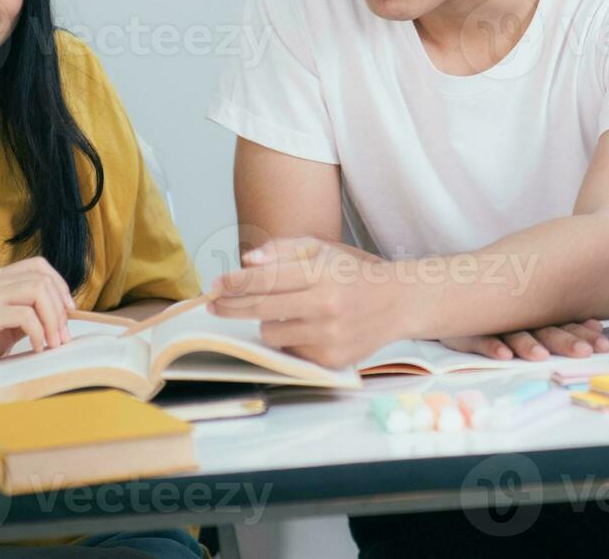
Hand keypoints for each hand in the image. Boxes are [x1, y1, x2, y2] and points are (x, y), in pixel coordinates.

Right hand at [0, 256, 75, 384]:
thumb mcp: (4, 326)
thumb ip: (26, 313)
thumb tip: (62, 315)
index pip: (38, 266)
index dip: (60, 285)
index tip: (70, 311)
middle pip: (42, 278)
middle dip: (60, 307)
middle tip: (64, 335)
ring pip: (37, 291)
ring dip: (53, 319)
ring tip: (54, 343)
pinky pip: (25, 316)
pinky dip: (38, 333)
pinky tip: (36, 349)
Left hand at [207, 236, 402, 369]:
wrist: (396, 302)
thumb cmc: (351, 273)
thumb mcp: (322, 249)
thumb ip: (282, 250)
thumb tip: (247, 261)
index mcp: (321, 274)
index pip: (266, 279)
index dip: (235, 282)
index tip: (214, 285)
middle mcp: (325, 305)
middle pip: (261, 309)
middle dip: (230, 305)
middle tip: (213, 303)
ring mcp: (329, 335)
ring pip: (271, 333)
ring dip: (267, 323)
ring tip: (282, 312)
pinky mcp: (332, 359)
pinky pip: (291, 351)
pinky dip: (290, 339)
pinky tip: (305, 328)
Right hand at [439, 319, 608, 360]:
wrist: (446, 293)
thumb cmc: (497, 309)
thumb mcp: (528, 313)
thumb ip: (559, 319)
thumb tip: (597, 327)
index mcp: (535, 313)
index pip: (564, 322)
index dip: (583, 332)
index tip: (602, 343)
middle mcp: (516, 316)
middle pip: (544, 328)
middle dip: (565, 340)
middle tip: (584, 352)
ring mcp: (491, 323)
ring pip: (514, 334)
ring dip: (528, 345)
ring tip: (541, 356)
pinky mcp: (466, 331)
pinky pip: (479, 339)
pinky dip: (491, 347)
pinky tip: (504, 355)